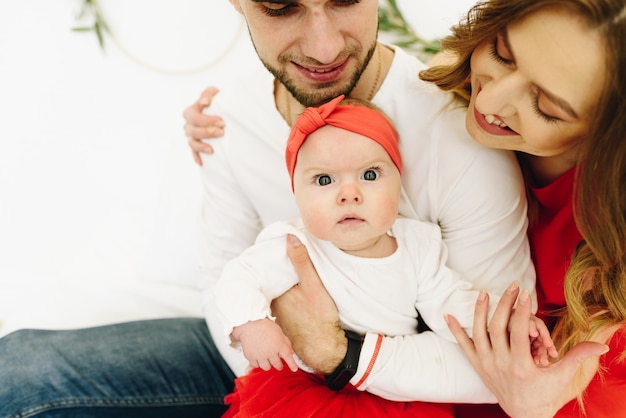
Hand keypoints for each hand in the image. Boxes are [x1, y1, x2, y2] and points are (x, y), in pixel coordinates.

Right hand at [182, 86, 224, 164]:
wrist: (224, 115)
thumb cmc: (219, 103)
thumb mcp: (215, 94)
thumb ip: (209, 93)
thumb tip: (204, 102)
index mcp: (191, 112)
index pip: (193, 116)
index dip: (205, 120)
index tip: (221, 121)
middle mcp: (189, 124)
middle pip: (192, 130)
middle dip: (206, 132)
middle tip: (222, 132)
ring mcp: (191, 136)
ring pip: (191, 143)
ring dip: (201, 146)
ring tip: (212, 149)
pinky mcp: (195, 146)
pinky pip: (193, 153)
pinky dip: (197, 157)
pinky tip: (202, 162)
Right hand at [232, 318, 298, 371]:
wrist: (248, 324)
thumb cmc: (263, 326)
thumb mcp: (278, 331)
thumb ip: (286, 342)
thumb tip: (291, 352)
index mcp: (279, 344)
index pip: (288, 357)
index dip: (292, 364)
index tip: (294, 369)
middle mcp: (271, 351)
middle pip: (278, 364)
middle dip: (279, 365)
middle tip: (278, 363)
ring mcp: (261, 355)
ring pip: (267, 367)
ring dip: (268, 365)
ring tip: (267, 360)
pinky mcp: (251, 357)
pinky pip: (256, 366)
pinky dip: (258, 363)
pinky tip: (258, 357)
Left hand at [271, 234, 346, 373]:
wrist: (325, 348)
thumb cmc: (320, 318)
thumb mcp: (314, 285)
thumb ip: (301, 261)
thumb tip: (290, 237)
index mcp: (274, 295)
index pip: (269, 273)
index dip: (273, 263)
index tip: (278, 252)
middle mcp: (271, 307)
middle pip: (271, 285)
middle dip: (275, 276)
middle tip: (285, 263)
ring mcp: (276, 318)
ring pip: (275, 297)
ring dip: (280, 289)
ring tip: (291, 279)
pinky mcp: (283, 326)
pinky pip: (279, 309)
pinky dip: (284, 302)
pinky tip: (295, 300)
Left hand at [446, 281, 608, 417]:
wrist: (525, 414)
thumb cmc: (544, 393)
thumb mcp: (561, 377)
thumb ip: (578, 357)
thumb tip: (601, 346)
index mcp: (520, 365)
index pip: (517, 331)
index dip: (522, 311)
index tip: (526, 294)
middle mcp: (500, 363)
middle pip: (498, 327)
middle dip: (505, 304)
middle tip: (513, 287)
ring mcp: (485, 364)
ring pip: (479, 332)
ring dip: (480, 311)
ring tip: (485, 292)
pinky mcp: (477, 365)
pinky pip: (463, 345)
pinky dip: (454, 330)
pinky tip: (447, 315)